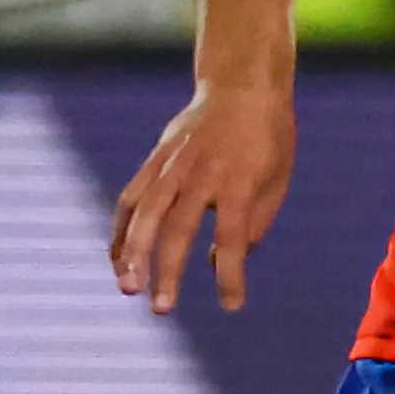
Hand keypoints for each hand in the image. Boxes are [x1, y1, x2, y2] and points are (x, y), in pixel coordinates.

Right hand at [110, 77, 296, 313]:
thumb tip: (216, 263)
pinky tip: (117, 260)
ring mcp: (174, 165)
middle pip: (179, 228)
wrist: (243, 85)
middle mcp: (203, 175)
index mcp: (241, 183)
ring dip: (133, 253)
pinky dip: (121, 230)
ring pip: (145, 213)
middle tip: (162, 308)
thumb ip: (253, 226)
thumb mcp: (277, 181)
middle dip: (168, 271)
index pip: (232, 238)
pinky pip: (132, 197)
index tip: (231, 305)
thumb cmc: (268, 140)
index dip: (230, 274)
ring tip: (128, 288)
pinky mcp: (156, 159)